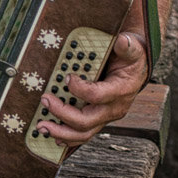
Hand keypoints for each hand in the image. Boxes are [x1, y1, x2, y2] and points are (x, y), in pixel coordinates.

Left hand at [34, 31, 148, 147]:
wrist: (136, 71)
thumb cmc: (131, 59)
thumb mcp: (133, 49)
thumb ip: (127, 46)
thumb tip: (121, 40)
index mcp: (121, 91)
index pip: (97, 95)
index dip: (80, 89)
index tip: (66, 78)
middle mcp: (113, 108)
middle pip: (87, 121)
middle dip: (62, 113)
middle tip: (45, 99)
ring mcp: (105, 116)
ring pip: (84, 133)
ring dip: (61, 133)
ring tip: (41, 126)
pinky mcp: (98, 119)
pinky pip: (83, 133)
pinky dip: (67, 137)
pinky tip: (52, 136)